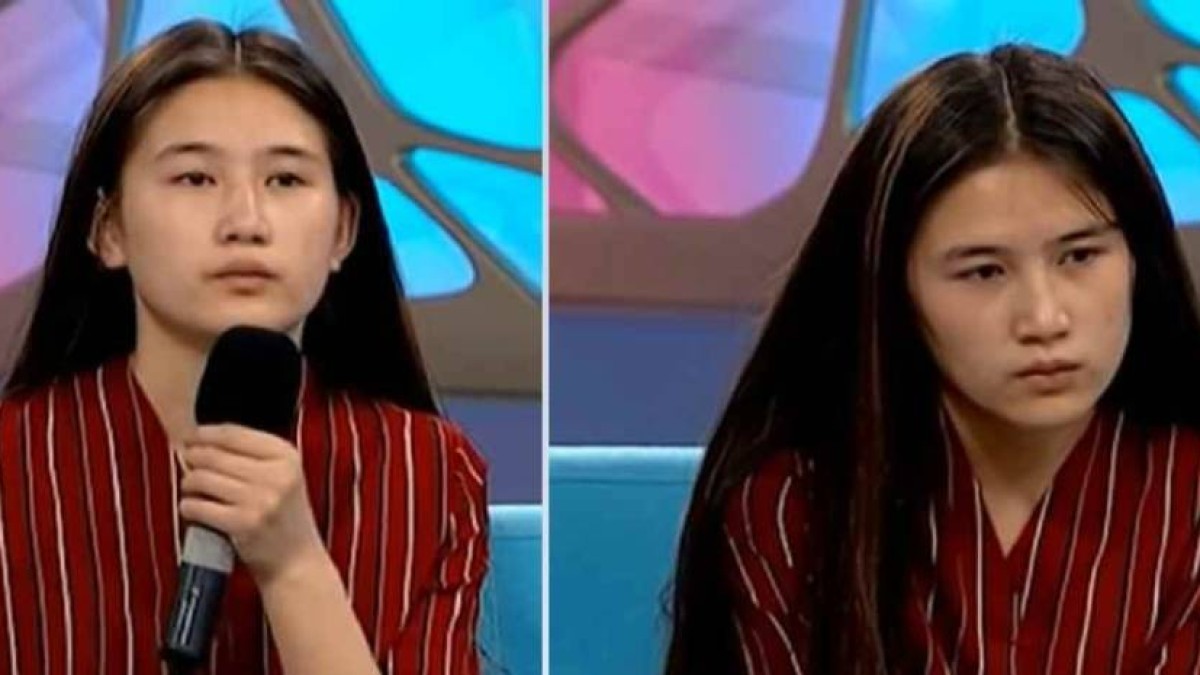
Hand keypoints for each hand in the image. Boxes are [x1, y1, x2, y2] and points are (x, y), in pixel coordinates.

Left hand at [178, 424, 325, 585]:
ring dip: (189, 483)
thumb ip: (250, 455)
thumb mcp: (282, 476)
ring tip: (193, 490)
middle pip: (214, 454)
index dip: (205, 434)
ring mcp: (260, 500)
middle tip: (188, 466)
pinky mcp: (242, 524)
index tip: (191, 437)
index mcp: (286, 456)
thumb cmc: (283, 516)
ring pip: (201, 478)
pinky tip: (194, 509)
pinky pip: (197, 506)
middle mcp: (276, 474)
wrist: (296, 560)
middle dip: (193, 459)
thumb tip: (199, 439)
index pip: (234, 433)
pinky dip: (188, 507)